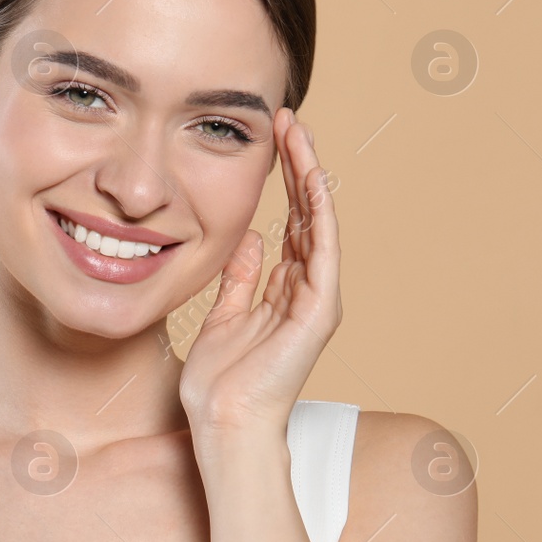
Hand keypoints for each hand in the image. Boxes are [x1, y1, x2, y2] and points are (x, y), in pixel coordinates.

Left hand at [178, 107, 341, 445]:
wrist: (225, 423)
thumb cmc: (219, 382)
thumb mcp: (224, 315)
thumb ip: (239, 278)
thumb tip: (248, 239)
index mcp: (283, 289)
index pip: (288, 221)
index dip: (282, 179)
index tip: (272, 138)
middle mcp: (306, 289)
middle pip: (305, 214)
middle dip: (298, 165)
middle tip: (288, 118)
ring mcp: (316, 299)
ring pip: (317, 223)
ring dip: (309, 176)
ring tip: (298, 132)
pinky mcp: (319, 312)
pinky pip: (321, 253)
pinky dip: (317, 215)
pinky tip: (311, 180)